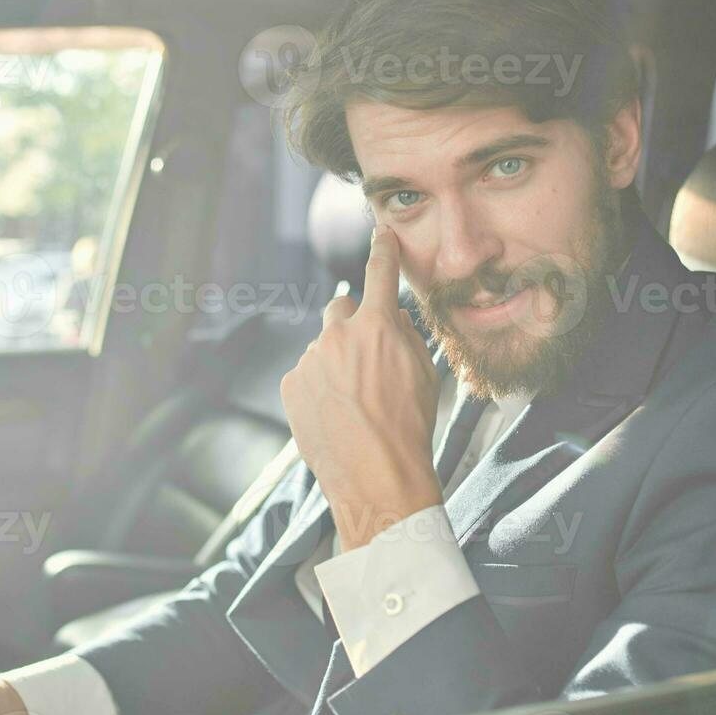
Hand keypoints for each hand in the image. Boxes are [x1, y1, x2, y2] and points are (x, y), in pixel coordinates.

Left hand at [280, 224, 441, 549]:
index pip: (379, 274)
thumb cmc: (409, 429)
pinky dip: (318, 387)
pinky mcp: (291, 386)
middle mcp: (337, 336)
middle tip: (365, 356)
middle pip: (339, 307)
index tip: (380, 235)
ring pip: (322, 347)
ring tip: (353, 403)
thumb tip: (391, 317)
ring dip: (335, 362)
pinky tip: (336, 414)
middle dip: (351, 322)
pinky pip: (306, 373)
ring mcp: (310, 361)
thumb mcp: (424, 374)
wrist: (377, 479)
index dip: (382, 251)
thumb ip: (405, 335)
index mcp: (376, 328)